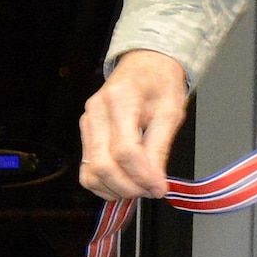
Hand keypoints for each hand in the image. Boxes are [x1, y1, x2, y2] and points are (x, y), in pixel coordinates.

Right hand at [79, 50, 188, 199]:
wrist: (145, 65)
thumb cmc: (160, 83)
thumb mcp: (171, 110)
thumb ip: (160, 147)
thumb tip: (156, 182)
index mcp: (120, 101)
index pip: (125, 150)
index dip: (142, 176)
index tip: (160, 189)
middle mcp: (96, 113)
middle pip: (103, 164)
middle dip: (128, 186)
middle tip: (152, 191)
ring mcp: (86, 123)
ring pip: (90, 171)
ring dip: (115, 189)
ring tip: (141, 188)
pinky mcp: (85, 133)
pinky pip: (88, 168)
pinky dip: (105, 183)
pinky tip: (126, 183)